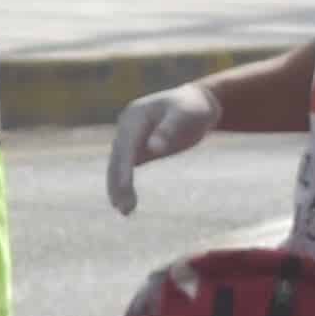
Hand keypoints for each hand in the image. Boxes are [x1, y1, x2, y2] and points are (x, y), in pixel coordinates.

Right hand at [104, 83, 217, 214]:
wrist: (197, 102)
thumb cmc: (193, 108)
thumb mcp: (186, 115)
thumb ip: (170, 129)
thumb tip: (153, 148)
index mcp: (135, 117)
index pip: (126, 146)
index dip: (124, 168)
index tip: (125, 188)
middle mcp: (126, 127)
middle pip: (117, 158)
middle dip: (118, 183)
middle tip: (124, 209)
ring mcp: (130, 138)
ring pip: (118, 165)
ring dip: (118, 188)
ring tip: (125, 212)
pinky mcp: (137, 148)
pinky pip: (125, 168)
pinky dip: (124, 184)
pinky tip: (126, 202)